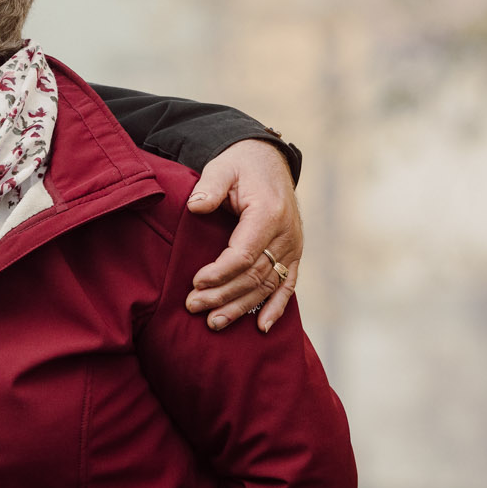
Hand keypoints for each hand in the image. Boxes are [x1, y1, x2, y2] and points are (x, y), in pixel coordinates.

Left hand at [182, 139, 302, 332]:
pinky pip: (287, 285)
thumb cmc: (240, 165)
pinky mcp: (294, 253)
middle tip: (193, 306)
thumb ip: (210, 186)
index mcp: (268, 213)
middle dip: (222, 295)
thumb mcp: (223, 167)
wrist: (268, 160)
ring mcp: (293, 246)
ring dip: (241, 307)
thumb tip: (196, 206)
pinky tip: (261, 327)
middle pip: (253, 275)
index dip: (220, 273)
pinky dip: (276, 307)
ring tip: (214, 323)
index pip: (243, 254)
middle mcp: (286, 234)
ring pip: (267, 285)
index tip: (195, 283)